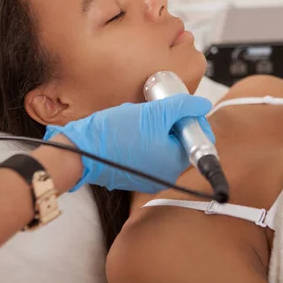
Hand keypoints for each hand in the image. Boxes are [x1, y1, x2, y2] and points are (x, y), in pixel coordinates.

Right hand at [44, 94, 214, 193]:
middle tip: (156, 110)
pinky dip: (145, 139)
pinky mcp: (135, 175)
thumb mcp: (153, 113)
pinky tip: (130, 130)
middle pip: (181, 142)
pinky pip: (149, 153)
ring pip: (164, 146)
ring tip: (139, 119)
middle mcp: (166, 176)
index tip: (178, 106)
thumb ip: (182, 107)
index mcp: (175, 164)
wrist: (80, 151)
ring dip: (157, 129)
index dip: (192, 118)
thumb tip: (202, 105)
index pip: (199, 139)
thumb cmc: (114, 135)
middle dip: (171, 123)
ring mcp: (150, 178)